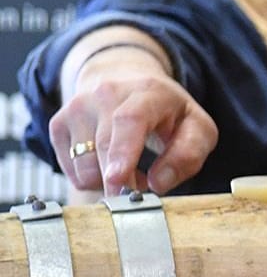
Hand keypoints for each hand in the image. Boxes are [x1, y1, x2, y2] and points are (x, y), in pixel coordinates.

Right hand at [49, 39, 215, 194]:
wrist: (127, 82)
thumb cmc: (168, 112)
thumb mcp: (197, 128)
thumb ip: (189, 155)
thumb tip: (159, 183)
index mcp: (147, 92)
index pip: (130, 120)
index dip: (123, 152)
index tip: (119, 180)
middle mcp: (106, 93)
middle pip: (103, 145)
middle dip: (117, 181)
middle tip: (136, 195)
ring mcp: (78, 107)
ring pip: (83, 164)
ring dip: (108, 181)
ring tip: (129, 168)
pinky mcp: (59, 123)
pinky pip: (71, 170)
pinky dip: (92, 178)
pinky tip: (107, 163)